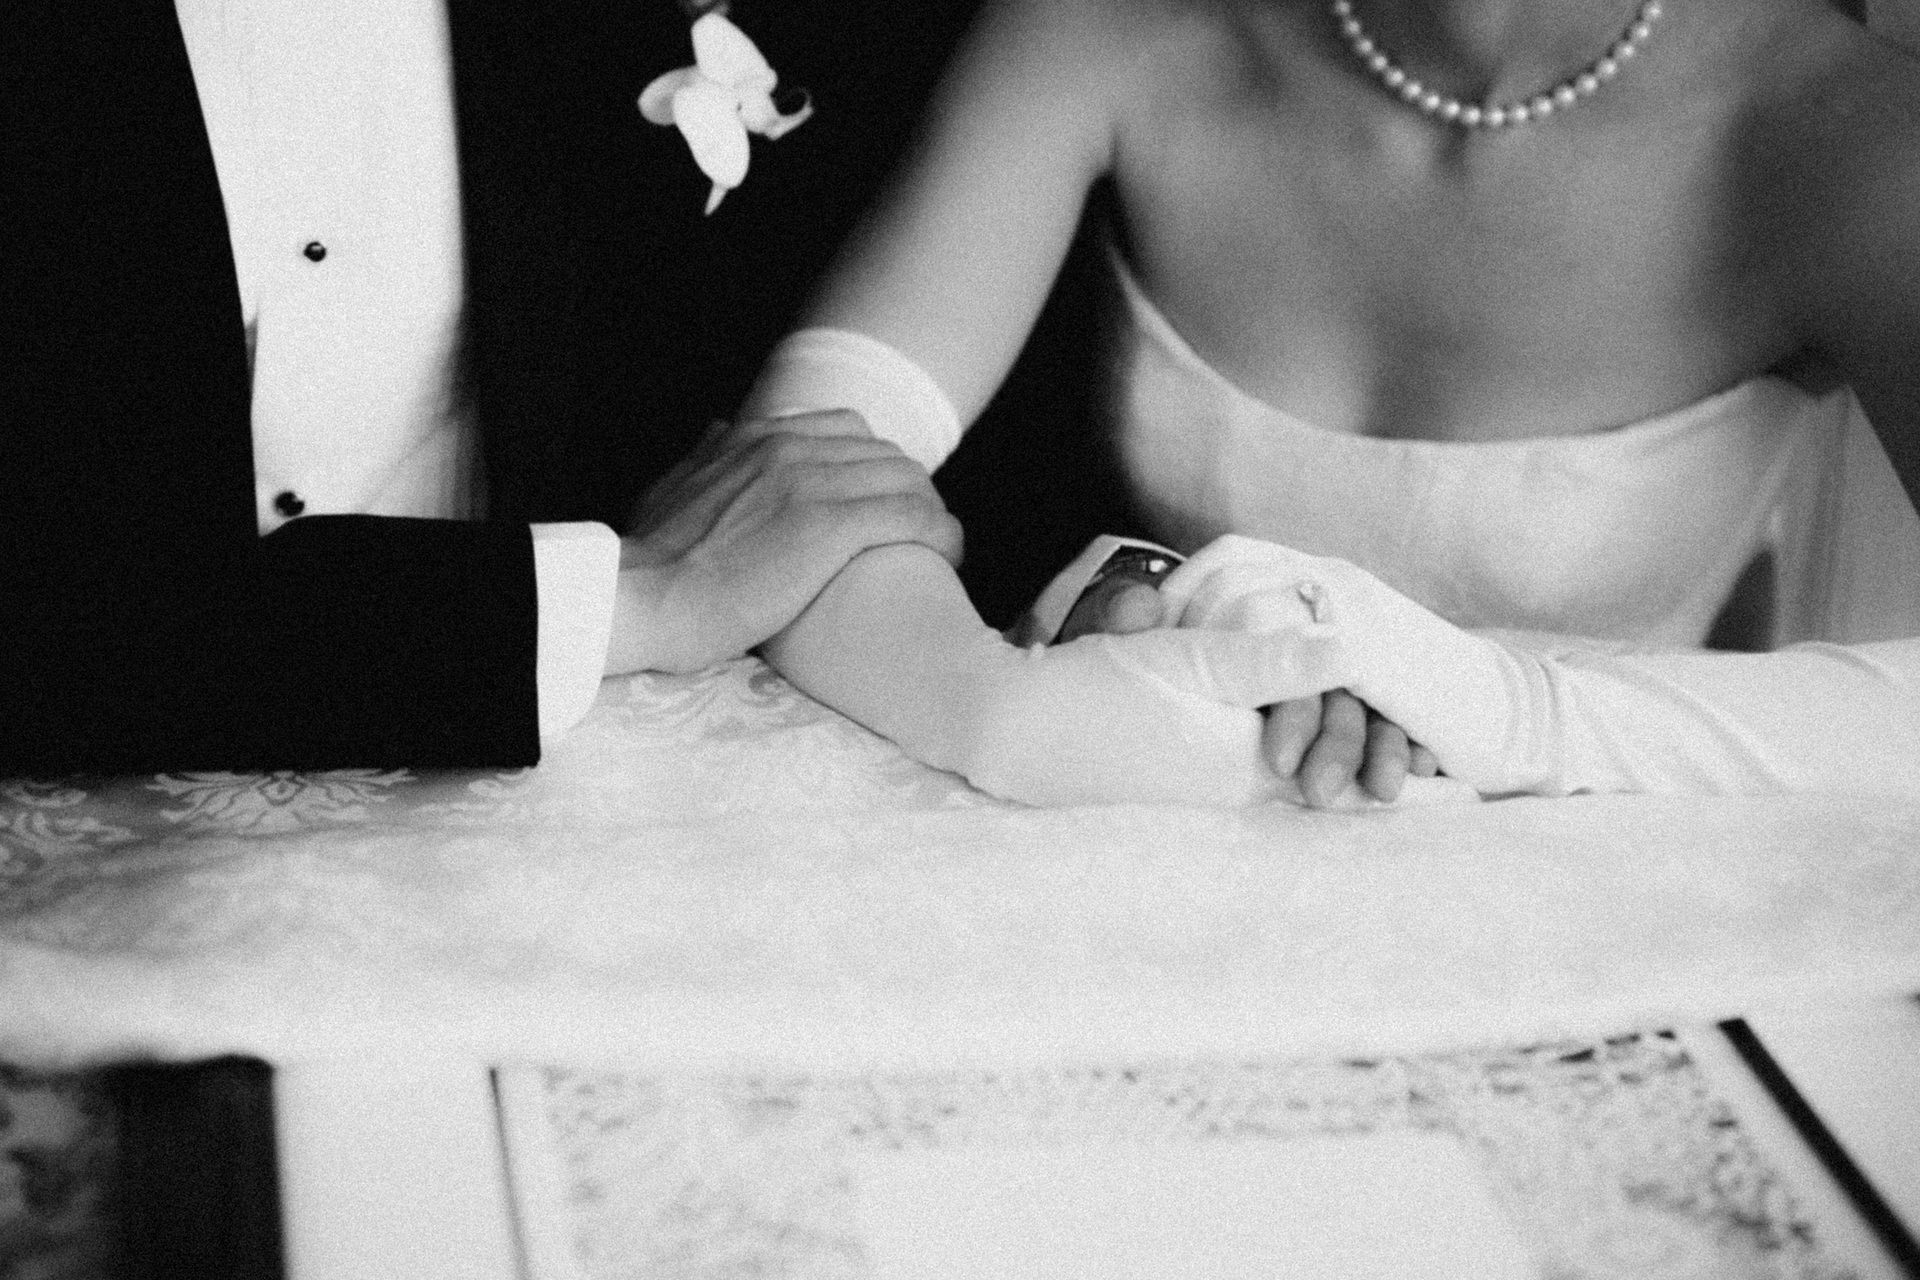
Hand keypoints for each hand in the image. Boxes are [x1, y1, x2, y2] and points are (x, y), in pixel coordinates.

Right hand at [607, 411, 962, 673]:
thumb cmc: (653, 561)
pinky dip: (941, 535)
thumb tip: (720, 430)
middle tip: (918, 535)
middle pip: (886, 454)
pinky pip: (913, 518)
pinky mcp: (828, 528)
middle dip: (912, 493)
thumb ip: (706, 456)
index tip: (884, 503)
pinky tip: (948, 557)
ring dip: (933, 515)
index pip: (848, 429)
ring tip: (939, 549)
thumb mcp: (674, 486)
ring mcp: (810, 484)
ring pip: (908, 482)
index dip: (877, 467)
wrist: (639, 597)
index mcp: (756, 437)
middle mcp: (787, 447)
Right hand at [1051, 555, 1436, 805]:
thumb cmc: (1088, 694)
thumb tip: (1356, 645)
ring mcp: (1203, 799)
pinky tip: (1293, 738)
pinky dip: (1282, 760)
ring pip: (1290, 777)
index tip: (1465, 784)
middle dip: (1377, 772)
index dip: (1402, 770)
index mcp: (1248, 768)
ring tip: (1390, 764)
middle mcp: (1234, 795)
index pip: (1345, 769)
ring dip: (1332, 764)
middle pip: (1327, 780)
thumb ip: (1270, 658)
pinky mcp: (1175, 791)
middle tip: (1447, 775)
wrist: (1003, 732)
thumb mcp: (1183, 661)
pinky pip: (1248, 776)